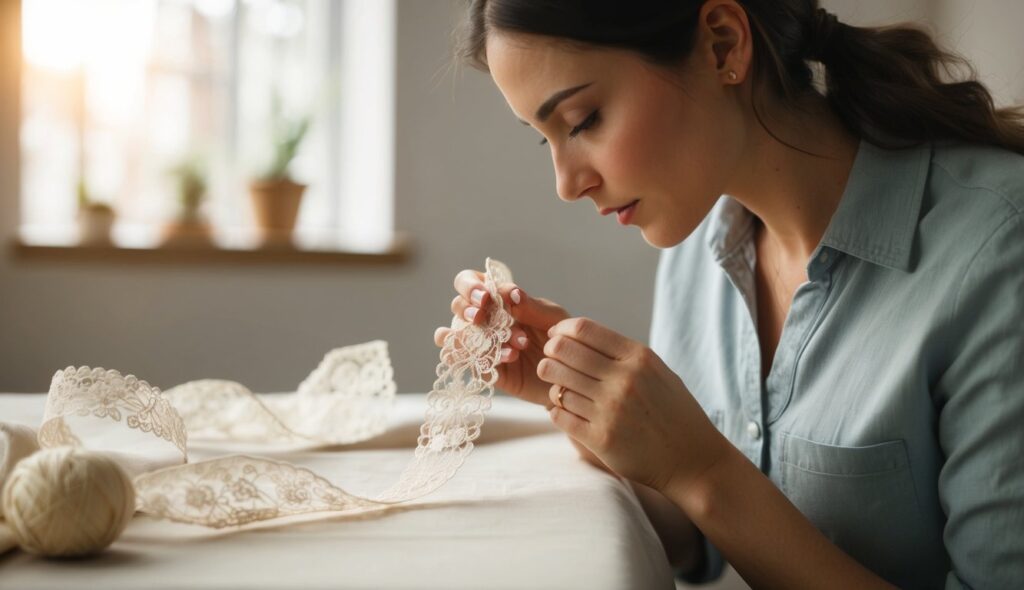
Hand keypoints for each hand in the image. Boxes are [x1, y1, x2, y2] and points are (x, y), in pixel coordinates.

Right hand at [434, 269, 569, 406]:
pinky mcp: (487, 368)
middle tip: (481, 315)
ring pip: (457, 335)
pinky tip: (510, 356)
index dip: (471, 286)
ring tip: (504, 339)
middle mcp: (485, 319)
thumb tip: (510, 292)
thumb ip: (532, 306)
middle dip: (466, 308)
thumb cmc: (561, 338)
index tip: (487, 297)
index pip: (471, 282)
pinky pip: (471, 362)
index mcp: (499, 299)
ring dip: (475, 335)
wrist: (570, 373)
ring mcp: (483, 344)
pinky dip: (485, 358)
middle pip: (457, 306)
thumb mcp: (553, 318)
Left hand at [539, 317, 728, 492]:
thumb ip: (622, 353)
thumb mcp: (656, 371)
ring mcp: (611, 410)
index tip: (555, 338)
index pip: (583, 328)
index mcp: (638, 357)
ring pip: (558, 386)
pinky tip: (566, 411)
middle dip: (549, 355)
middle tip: (549, 362)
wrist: (692, 459)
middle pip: (563, 352)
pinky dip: (557, 411)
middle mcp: (624, 380)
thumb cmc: (673, 411)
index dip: (561, 331)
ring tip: (560, 389)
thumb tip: (576, 335)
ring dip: (553, 386)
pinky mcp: (601, 439)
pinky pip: (560, 415)